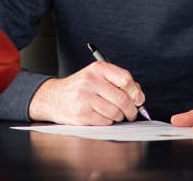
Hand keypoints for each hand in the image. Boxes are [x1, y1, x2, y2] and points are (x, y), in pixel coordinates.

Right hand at [28, 61, 146, 124]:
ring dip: (119, 117)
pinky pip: (105, 122)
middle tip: (132, 113)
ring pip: (115, 112)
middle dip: (131, 110)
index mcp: (97, 69)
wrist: (53, 97)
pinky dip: (108, 122)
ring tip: (113, 114)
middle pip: (122, 99)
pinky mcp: (81, 115)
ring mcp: (85, 98)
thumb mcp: (96, 77)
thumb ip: (118, 82)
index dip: (136, 91)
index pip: (125, 79)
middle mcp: (90, 81)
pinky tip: (102, 116)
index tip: (139, 99)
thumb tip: (139, 96)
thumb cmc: (80, 88)